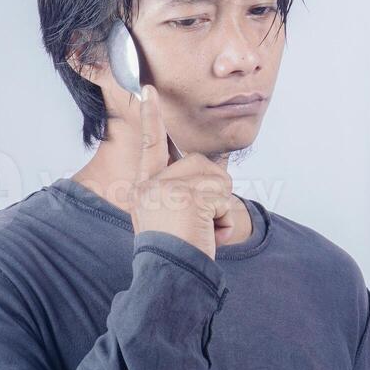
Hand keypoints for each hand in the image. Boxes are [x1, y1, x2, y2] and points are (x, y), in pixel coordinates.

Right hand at [131, 85, 236, 261]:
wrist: (169, 279)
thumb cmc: (173, 256)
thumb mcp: (168, 219)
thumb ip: (181, 193)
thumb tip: (212, 175)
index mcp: (144, 188)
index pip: (150, 145)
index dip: (150, 117)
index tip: (147, 90)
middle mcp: (152, 183)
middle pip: (203, 165)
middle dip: (214, 194)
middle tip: (199, 226)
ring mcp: (168, 187)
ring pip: (218, 179)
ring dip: (220, 208)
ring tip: (201, 231)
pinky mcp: (187, 195)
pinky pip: (224, 199)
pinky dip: (224, 221)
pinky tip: (208, 236)